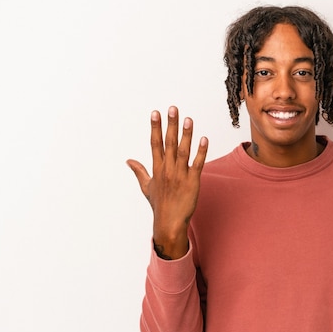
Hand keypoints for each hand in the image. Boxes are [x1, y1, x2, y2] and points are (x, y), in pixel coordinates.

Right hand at [127, 106, 207, 259]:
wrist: (169, 223)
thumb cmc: (159, 205)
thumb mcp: (146, 187)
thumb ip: (139, 171)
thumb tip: (128, 160)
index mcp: (157, 169)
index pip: (155, 144)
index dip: (155, 127)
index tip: (155, 113)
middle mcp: (167, 169)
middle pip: (169, 143)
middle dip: (170, 125)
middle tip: (173, 108)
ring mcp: (180, 175)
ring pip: (183, 151)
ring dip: (186, 135)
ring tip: (188, 119)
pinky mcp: (192, 182)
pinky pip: (197, 164)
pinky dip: (201, 152)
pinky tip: (204, 139)